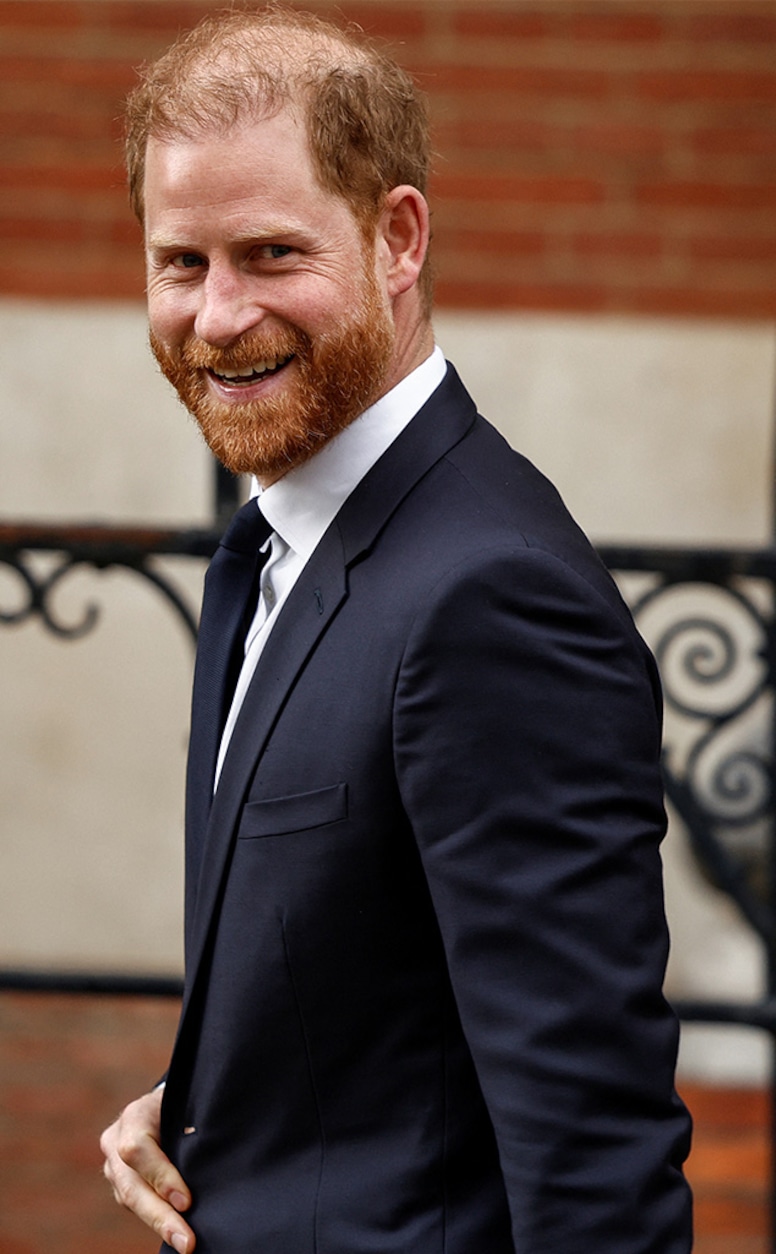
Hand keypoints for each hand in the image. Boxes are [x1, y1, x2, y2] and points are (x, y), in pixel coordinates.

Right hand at [100, 1085, 194, 1252]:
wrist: (169, 1103)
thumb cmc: (187, 1103)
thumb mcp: (190, 1105)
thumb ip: (193, 1129)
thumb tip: (210, 1161)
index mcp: (134, 1115)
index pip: (137, 1149)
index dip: (160, 1176)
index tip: (187, 1201)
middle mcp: (115, 1142)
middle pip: (131, 1186)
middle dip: (160, 1216)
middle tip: (187, 1242)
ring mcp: (113, 1166)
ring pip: (131, 1201)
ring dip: (160, 1224)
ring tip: (186, 1244)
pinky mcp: (120, 1185)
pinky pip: (135, 1206)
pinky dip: (157, 1220)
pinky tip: (177, 1233)